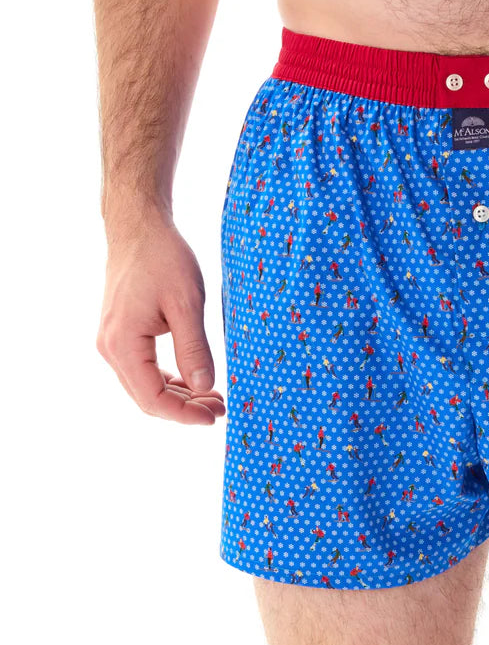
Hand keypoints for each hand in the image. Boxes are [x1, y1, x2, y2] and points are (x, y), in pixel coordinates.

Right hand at [97, 213, 225, 424]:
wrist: (139, 228)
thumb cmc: (163, 259)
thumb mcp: (187, 304)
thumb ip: (194, 349)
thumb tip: (204, 387)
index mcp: (123, 344)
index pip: (153, 398)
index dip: (185, 413)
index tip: (215, 416)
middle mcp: (110, 348)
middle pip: (146, 397)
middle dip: (184, 408)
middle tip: (221, 410)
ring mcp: (113, 341)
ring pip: (144, 385)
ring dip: (178, 396)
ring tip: (214, 398)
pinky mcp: (121, 333)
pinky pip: (143, 368)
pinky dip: (169, 379)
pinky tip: (195, 380)